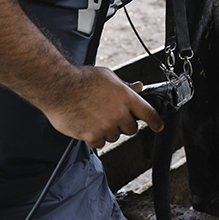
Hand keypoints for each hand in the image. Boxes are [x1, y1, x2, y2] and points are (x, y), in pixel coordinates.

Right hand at [43, 66, 164, 148]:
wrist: (60, 87)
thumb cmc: (82, 79)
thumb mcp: (108, 76)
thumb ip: (125, 85)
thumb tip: (138, 87)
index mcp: (126, 97)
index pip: (148, 113)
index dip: (156, 121)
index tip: (158, 126)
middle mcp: (119, 114)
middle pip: (131, 129)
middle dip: (125, 124)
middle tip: (112, 115)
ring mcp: (106, 126)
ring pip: (115, 136)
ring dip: (109, 130)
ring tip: (96, 116)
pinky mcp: (92, 136)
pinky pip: (100, 143)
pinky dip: (96, 137)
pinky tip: (88, 124)